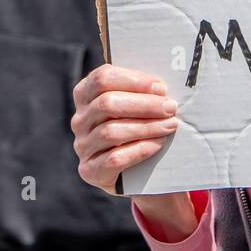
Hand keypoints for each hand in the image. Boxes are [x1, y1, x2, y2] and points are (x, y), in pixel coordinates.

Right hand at [71, 64, 196, 236]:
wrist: (134, 172)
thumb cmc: (137, 127)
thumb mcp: (134, 105)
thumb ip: (140, 90)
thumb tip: (160, 84)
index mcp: (85, 94)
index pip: (102, 78)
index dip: (133, 80)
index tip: (160, 87)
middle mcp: (79, 119)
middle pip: (107, 104)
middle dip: (144, 105)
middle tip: (170, 107)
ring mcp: (82, 146)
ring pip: (111, 132)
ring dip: (146, 127)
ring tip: (170, 125)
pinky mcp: (89, 170)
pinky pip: (114, 158)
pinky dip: (140, 149)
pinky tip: (158, 144)